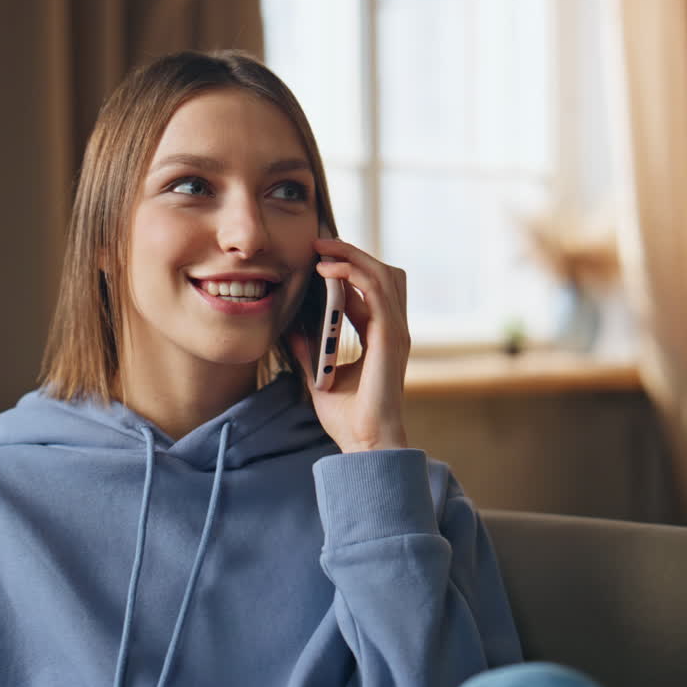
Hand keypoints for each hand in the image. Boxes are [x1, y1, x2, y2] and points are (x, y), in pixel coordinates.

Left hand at [286, 238, 410, 452]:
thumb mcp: (319, 372)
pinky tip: (327, 271)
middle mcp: (393, 329)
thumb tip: (291, 325)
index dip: (348, 267)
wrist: (365, 443)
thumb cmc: (348, 416)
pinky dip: (352, 273)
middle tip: (319, 242)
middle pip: (382, 273)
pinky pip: (375, 291)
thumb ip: (309, 347)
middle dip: (352, 253)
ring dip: (351, 256)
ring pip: (382, 274)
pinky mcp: (390, 337)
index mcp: (381, 336)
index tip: (318, 255)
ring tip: (322, 248)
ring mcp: (395, 331)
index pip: (371, 288)